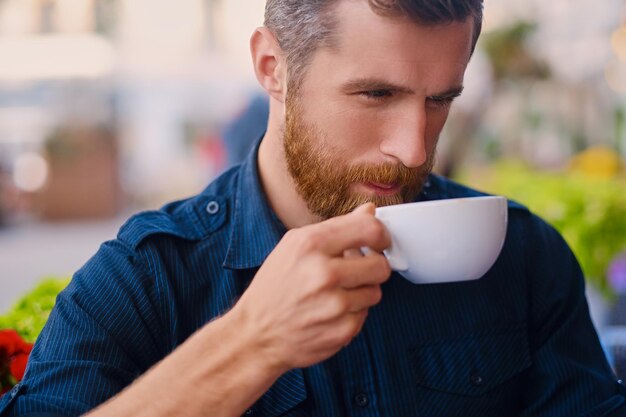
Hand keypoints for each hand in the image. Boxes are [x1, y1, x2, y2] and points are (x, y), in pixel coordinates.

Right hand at [231, 203, 391, 373]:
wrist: (256, 333)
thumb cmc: (275, 286)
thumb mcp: (295, 245)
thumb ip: (336, 227)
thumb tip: (370, 212)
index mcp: (311, 244)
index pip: (369, 230)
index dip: (381, 235)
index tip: (379, 242)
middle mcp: (323, 273)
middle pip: (380, 265)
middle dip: (373, 267)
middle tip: (357, 271)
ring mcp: (334, 305)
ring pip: (375, 292)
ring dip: (361, 292)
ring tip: (336, 293)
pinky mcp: (342, 331)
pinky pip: (365, 315)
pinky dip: (351, 314)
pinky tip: (330, 312)